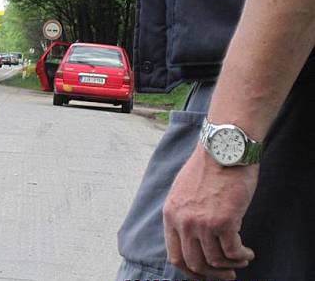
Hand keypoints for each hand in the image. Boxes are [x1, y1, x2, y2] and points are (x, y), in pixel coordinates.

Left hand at [163, 144, 258, 278]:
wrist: (224, 150)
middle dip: (212, 274)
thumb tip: (190, 238)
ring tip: (241, 259)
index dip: (191, 271)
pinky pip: (233, 253)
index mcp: (170, 215)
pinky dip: (242, 257)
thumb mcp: (183, 191)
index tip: (204, 274)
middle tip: (227, 275)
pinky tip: (248, 252)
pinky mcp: (225, 221)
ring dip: (231, 266)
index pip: (175, 256)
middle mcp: (183, 222)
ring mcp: (203, 223)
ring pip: (216, 261)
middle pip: (195, 263)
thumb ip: (183, 214)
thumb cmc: (208, 168)